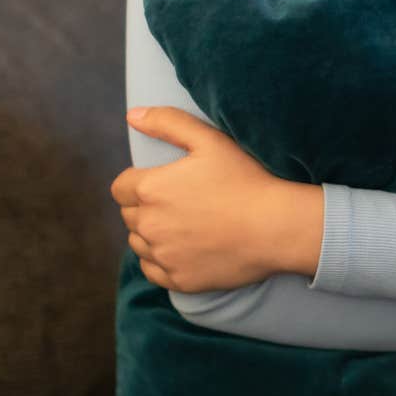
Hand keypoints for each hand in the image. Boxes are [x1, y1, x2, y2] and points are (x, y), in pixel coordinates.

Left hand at [110, 106, 324, 293]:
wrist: (275, 227)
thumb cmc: (244, 179)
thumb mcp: (208, 140)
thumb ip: (167, 122)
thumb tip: (132, 116)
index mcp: (151, 189)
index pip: (120, 187)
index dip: (137, 182)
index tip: (160, 182)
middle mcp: (149, 225)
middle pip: (129, 215)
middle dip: (145, 206)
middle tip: (178, 201)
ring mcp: (163, 255)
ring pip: (138, 243)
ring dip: (151, 233)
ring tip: (182, 224)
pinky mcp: (178, 279)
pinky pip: (153, 270)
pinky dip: (161, 260)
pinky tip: (183, 249)